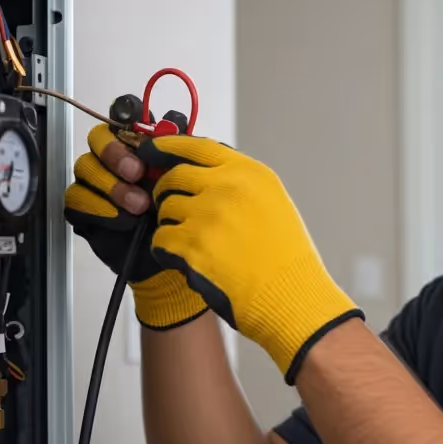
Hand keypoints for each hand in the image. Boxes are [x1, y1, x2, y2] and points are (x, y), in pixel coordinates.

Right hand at [64, 123, 207, 329]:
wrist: (166, 258)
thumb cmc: (177, 217)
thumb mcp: (187, 182)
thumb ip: (181, 152)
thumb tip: (174, 126)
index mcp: (137, 148)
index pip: (119, 122)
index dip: (127, 132)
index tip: (145, 151)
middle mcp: (112, 161)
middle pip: (97, 139)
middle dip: (116, 155)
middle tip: (137, 174)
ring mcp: (94, 183)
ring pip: (85, 167)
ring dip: (112, 185)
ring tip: (138, 206)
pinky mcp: (83, 208)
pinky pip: (76, 197)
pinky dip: (99, 207)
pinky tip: (121, 220)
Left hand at [138, 135, 362, 381]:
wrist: (291, 297)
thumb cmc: (285, 258)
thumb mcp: (272, 203)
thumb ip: (237, 183)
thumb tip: (198, 175)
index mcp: (248, 173)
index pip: (196, 146)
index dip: (167, 147)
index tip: (151, 150)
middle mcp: (226, 187)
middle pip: (173, 177)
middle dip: (166, 193)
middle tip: (172, 210)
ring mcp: (207, 216)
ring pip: (165, 209)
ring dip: (171, 224)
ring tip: (192, 242)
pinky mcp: (191, 246)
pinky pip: (161, 239)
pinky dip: (167, 249)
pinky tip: (185, 260)